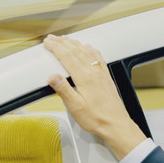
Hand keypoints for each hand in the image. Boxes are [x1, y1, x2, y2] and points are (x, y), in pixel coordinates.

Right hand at [44, 35, 145, 159]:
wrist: (115, 124)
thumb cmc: (96, 118)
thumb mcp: (75, 107)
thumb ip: (63, 90)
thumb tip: (52, 77)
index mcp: (85, 78)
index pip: (67, 57)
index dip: (56, 48)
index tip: (48, 43)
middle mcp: (94, 72)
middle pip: (76, 51)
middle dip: (62, 43)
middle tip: (52, 38)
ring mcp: (101, 73)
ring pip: (86, 52)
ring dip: (74, 43)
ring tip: (66, 39)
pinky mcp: (106, 77)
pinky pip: (98, 57)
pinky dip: (90, 49)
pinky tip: (88, 48)